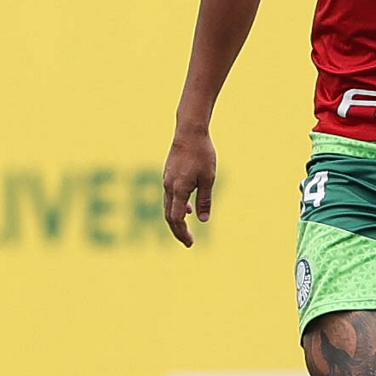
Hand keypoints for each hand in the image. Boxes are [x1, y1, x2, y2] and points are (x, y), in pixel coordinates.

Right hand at [163, 130, 215, 246]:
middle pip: (169, 216)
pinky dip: (177, 206)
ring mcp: (166, 180)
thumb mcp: (208, 179)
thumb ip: (204, 200)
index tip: (190, 243)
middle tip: (188, 243)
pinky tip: (187, 209)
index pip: (176, 219)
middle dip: (178, 231)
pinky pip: (170, 196)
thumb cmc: (202, 154)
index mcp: (178, 189)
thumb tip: (203, 220)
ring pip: (168, 206)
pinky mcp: (168, 174)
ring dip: (177, 220)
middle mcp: (168, 187)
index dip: (182, 233)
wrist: (189, 132)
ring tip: (187, 230)